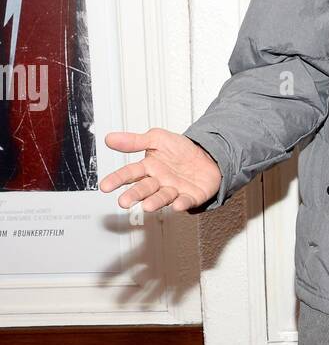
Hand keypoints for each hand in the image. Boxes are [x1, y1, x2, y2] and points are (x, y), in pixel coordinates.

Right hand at [99, 128, 221, 212]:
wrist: (208, 155)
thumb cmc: (181, 150)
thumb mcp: (156, 138)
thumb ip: (134, 141)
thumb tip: (109, 138)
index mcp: (149, 168)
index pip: (129, 173)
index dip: (117, 179)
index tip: (105, 186)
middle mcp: (159, 182)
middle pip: (144, 189)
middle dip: (134, 195)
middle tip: (123, 202)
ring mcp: (175, 190)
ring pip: (163, 197)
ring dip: (155, 202)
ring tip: (147, 206)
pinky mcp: (192, 197)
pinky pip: (186, 201)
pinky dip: (182, 203)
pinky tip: (177, 204)